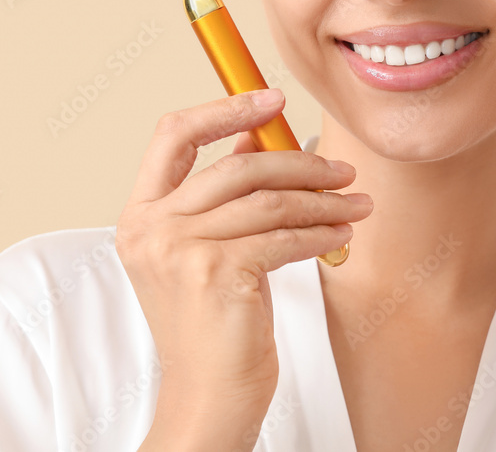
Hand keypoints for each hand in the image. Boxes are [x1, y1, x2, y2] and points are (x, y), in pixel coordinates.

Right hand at [115, 88, 371, 433]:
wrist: (207, 396)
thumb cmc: (210, 325)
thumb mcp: (203, 251)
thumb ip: (221, 195)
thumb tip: (252, 139)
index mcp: (140, 214)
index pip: (173, 134)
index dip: (225, 108)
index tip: (271, 99)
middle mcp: (152, 227)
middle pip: (235, 165)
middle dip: (299, 162)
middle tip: (341, 170)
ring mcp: (179, 249)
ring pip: (267, 200)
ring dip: (321, 199)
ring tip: (354, 203)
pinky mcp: (216, 272)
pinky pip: (283, 236)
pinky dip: (320, 231)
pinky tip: (341, 232)